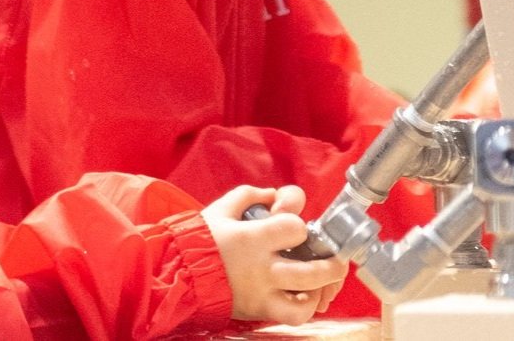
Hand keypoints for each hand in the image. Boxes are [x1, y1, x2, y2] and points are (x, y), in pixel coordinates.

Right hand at [203, 185, 347, 324]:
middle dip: (334, 263)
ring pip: (307, 299)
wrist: (177, 275)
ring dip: (325, 289)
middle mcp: (262, 269)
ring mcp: (262, 293)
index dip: (300, 224)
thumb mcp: (222, 208)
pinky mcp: (259, 310)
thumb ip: (251, 195)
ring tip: (327, 279)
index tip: (294, 226)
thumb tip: (274, 195)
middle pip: (314, 271)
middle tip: (336, 257)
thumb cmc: (198, 240)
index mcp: (253, 238)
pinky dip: (307, 307)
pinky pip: (293, 316)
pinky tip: (308, 295)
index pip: (295, 228)